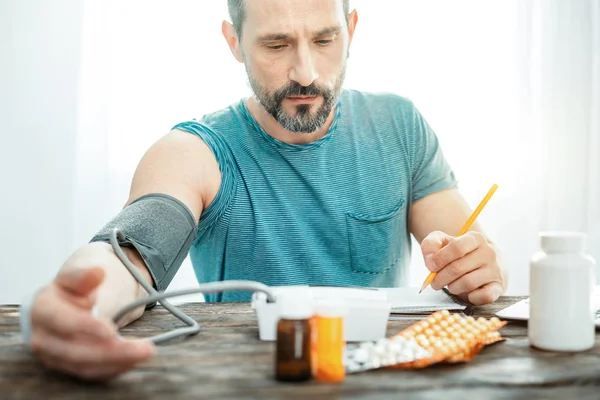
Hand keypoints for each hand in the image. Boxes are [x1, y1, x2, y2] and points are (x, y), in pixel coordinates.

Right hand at [29, 266, 154, 380]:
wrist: (73, 298)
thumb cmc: (76, 286)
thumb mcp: (78, 275)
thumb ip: (83, 275)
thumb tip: (96, 272)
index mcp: (42, 309)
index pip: (62, 321)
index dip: (86, 327)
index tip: (111, 329)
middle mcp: (43, 336)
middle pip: (75, 351)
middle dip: (111, 351)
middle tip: (144, 347)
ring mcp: (54, 354)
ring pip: (85, 366)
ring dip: (117, 362)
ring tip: (146, 352)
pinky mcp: (68, 365)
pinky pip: (92, 373)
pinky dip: (114, 368)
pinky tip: (134, 359)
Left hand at [421, 231, 504, 304]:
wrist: (485, 263)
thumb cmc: (459, 253)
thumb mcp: (443, 242)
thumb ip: (431, 245)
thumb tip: (430, 261)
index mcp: (475, 238)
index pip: (457, 247)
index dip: (440, 259)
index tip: (431, 267)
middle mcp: (489, 253)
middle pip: (458, 268)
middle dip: (440, 278)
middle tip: (435, 282)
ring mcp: (495, 270)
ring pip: (468, 283)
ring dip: (453, 288)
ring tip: (450, 286)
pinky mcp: (498, 287)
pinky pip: (483, 296)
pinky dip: (471, 298)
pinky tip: (467, 293)